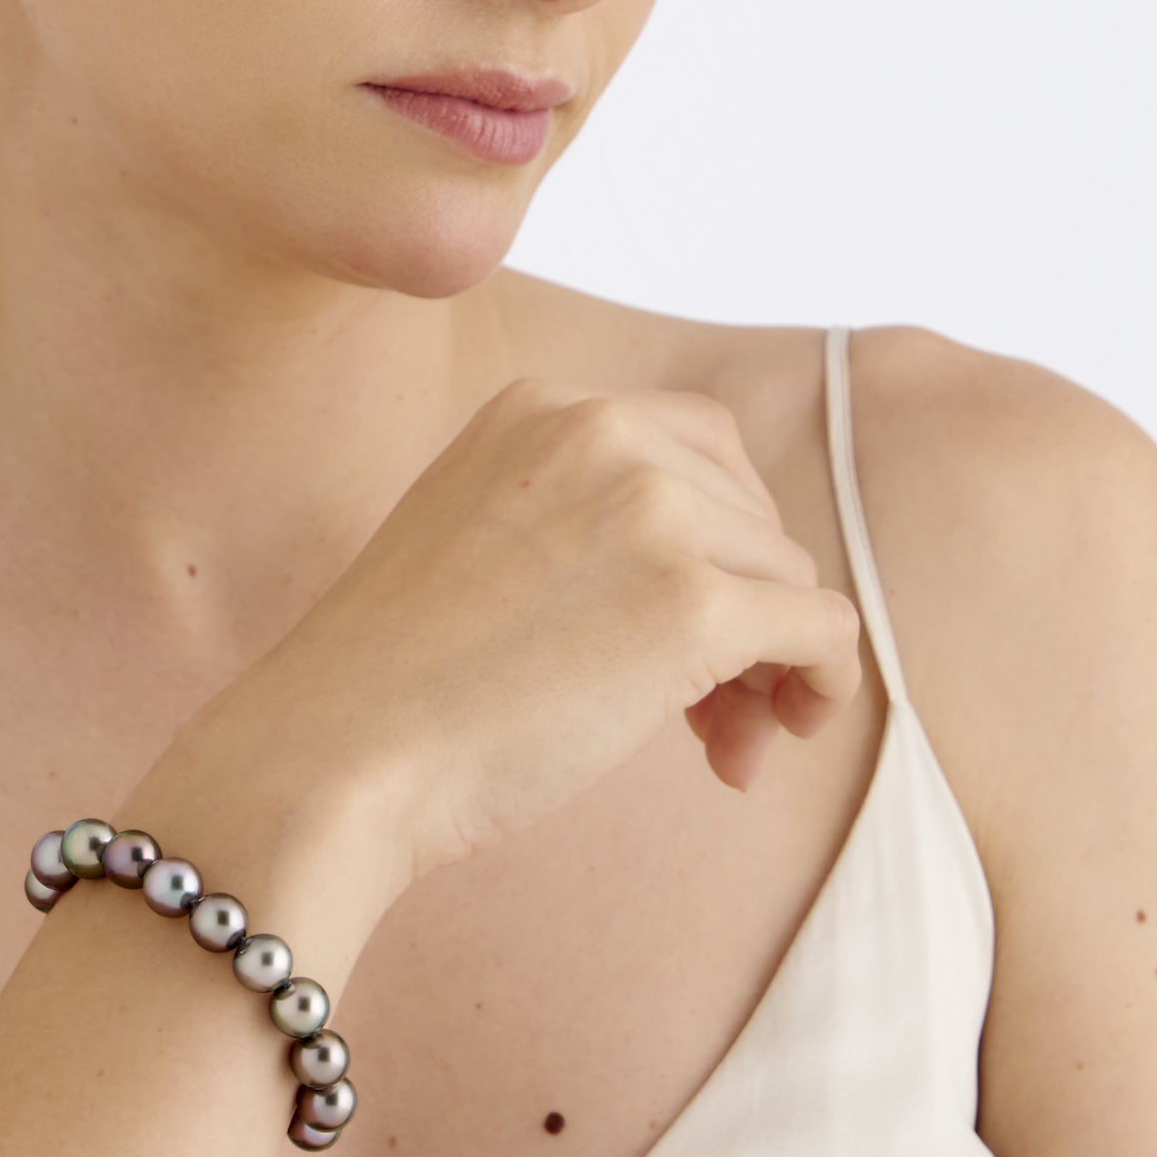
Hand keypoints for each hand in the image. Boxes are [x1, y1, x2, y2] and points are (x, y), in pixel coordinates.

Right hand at [243, 380, 861, 885]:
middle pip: (752, 510)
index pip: (696, 447)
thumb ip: (578, 516)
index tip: (673, 626)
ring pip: (789, 573)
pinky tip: (758, 751)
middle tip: (704, 709)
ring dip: (769, 665)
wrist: (332, 752)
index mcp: (542, 404)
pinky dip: (819, 687)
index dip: (709, 541)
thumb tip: (722, 577)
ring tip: (710, 750)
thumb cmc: (391, 677)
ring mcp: (652, 510)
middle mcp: (604, 431)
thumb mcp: (477, 533)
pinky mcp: (691, 602)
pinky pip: (824, 630)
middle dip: (744, 603)